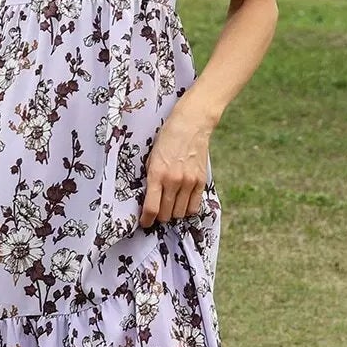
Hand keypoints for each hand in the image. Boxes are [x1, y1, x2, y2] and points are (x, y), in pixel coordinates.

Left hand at [139, 111, 211, 227]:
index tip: (145, 223)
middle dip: (160, 216)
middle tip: (158, 210)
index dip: (146, 220)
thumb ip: (151, 178)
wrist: (191, 124)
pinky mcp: (201, 181)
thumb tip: (148, 199)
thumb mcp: (151, 157)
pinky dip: (187, 209)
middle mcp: (173, 180)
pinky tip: (182, 202)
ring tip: (170, 205)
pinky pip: (194, 207)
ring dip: (173, 212)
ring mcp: (189, 182)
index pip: (151, 208)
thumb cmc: (167, 139)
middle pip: (166, 214)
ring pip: (180, 213)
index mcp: (157, 174)